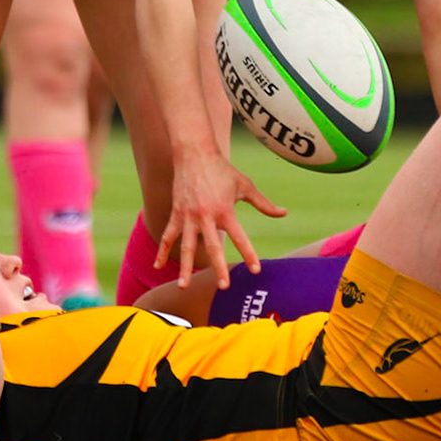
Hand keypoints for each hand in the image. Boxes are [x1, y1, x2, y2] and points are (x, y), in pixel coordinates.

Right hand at [157, 150, 287, 290]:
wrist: (194, 153)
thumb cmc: (222, 170)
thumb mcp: (245, 186)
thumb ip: (263, 203)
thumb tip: (284, 213)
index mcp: (225, 210)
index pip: (240, 236)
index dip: (248, 253)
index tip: (255, 269)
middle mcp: (206, 216)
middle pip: (213, 246)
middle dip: (218, 267)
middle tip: (224, 287)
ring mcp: (189, 216)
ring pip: (186, 246)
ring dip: (184, 267)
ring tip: (183, 286)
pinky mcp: (176, 214)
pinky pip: (168, 236)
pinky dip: (161, 251)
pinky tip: (157, 266)